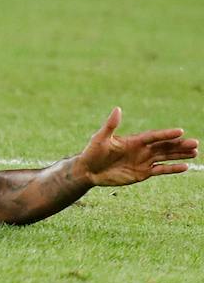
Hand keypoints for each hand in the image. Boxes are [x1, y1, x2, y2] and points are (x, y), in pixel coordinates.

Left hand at [76, 107, 196, 186]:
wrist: (90, 170)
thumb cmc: (93, 152)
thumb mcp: (101, 138)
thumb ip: (110, 125)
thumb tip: (117, 109)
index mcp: (133, 140)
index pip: (154, 136)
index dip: (166, 134)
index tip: (181, 131)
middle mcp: (141, 149)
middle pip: (164, 146)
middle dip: (179, 145)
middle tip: (196, 143)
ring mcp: (143, 161)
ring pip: (166, 157)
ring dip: (180, 154)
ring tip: (195, 152)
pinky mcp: (143, 173)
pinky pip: (161, 170)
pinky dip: (173, 169)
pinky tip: (185, 166)